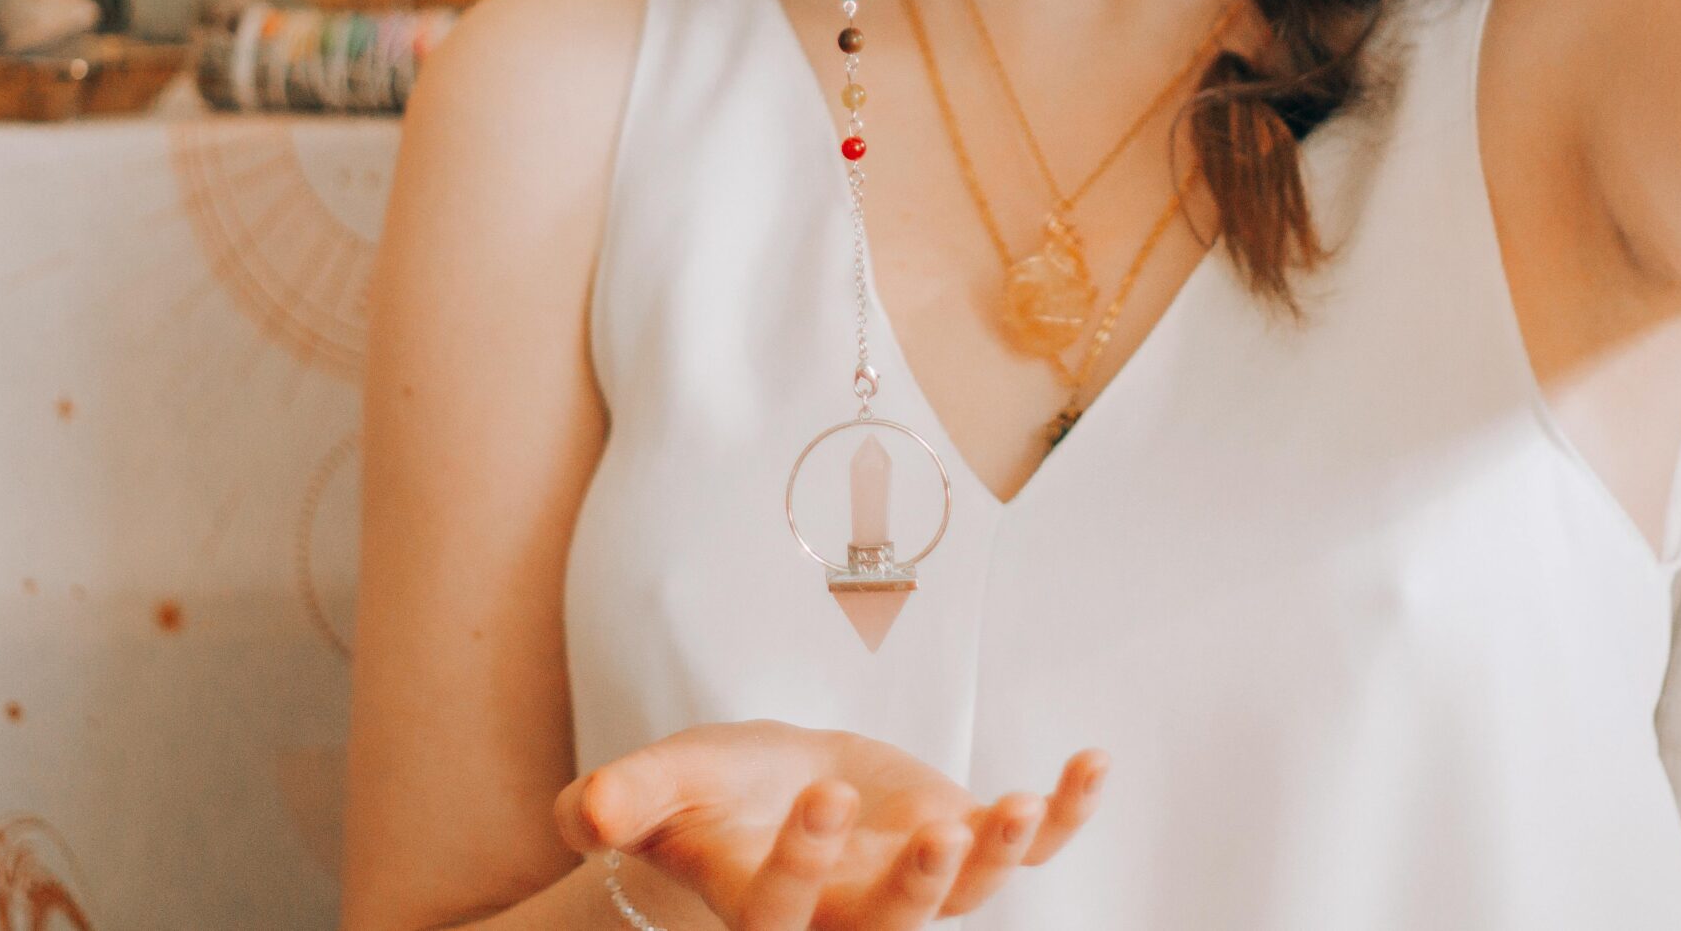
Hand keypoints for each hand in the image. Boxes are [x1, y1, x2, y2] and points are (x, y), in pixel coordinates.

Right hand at [555, 717, 1109, 927]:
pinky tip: (1091, 766)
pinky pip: (1025, 848)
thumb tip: (589, 813)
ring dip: (999, 859)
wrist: (773, 789)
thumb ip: (624, 798)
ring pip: (963, 900)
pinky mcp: (960, 847)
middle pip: (888, 928)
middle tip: (937, 833)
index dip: (803, 863)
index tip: (822, 791)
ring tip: (1016, 804)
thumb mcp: (663, 783)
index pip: (782, 910)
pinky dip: (1064, 817)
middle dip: (916, 887)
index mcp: (764, 908)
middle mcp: (844, 915)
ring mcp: (911, 886)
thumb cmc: (710, 793)